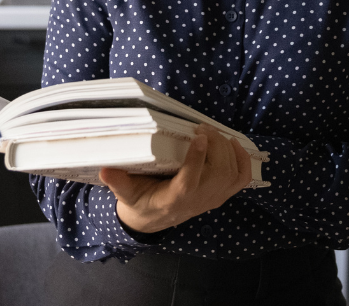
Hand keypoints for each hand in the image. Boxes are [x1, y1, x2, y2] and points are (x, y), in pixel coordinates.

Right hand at [99, 124, 251, 234]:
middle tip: (201, 127)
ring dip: (227, 149)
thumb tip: (105, 169)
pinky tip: (233, 144)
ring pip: (231, 174)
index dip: (197, 160)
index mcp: (173, 199)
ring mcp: (212, 199)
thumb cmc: (139, 201)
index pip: (189, 182)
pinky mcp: (220, 195)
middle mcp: (197, 201)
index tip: (198, 136)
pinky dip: (242, 160)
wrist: (153, 220)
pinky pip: (241, 180)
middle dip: (215, 146)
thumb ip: (118, 182)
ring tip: (212, 132)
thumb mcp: (125, 194)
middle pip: (217, 173)